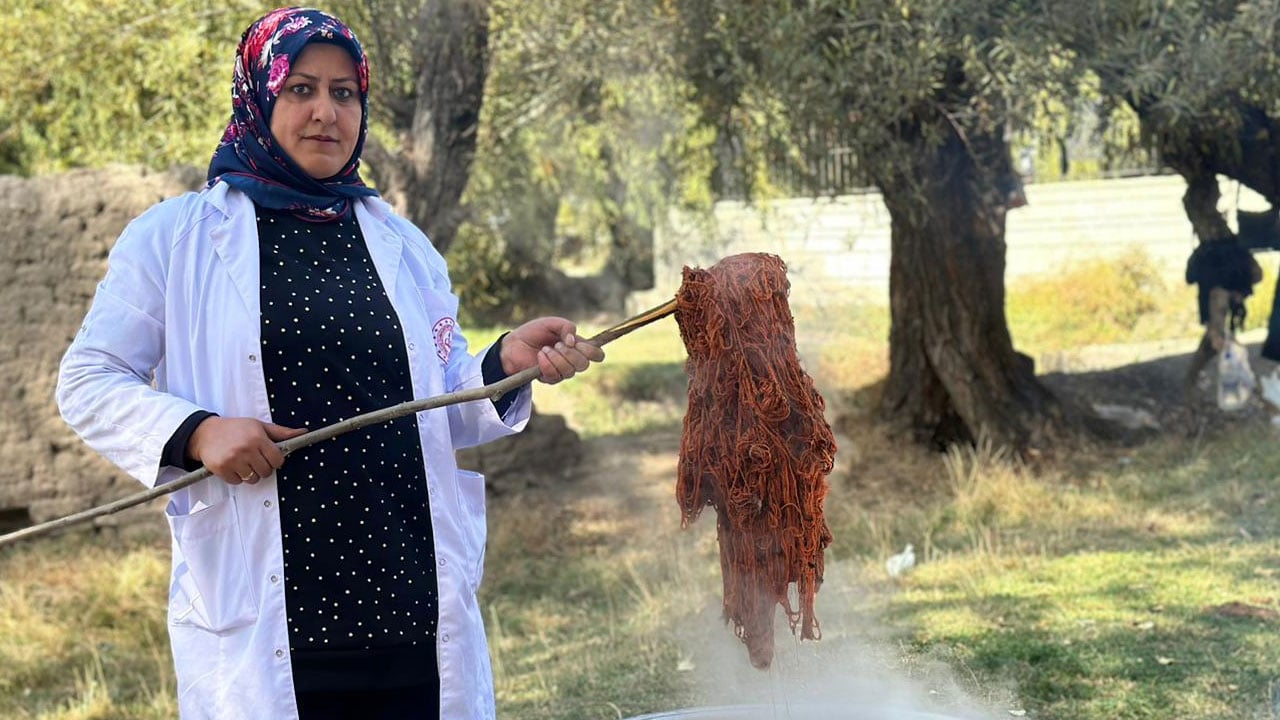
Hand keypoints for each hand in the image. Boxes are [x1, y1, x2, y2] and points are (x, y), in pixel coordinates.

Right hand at [188, 417, 306, 483]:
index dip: (276, 461)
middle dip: (263, 468)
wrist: (205, 432)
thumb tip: (303, 432)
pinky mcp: (222, 469)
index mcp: (258, 438)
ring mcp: (233, 460)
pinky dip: (237, 477)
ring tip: (244, 462)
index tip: (269, 457)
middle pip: (266, 472)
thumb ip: (281, 432)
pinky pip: (238, 482)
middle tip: (255, 459)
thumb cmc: (235, 428)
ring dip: (250, 474)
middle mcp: (246, 449)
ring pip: (253, 479)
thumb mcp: (259, 426)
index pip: (278, 460)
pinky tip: (233, 466)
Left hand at [500, 316, 604, 384]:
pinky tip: (540, 355)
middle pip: (584, 365)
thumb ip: (566, 326)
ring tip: (545, 349)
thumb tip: (573, 341)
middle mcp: (572, 361)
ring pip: (570, 371)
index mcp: (577, 346)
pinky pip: (554, 375)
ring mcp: (562, 371)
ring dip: (557, 358)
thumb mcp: (551, 323)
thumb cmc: (534, 332)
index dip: (593, 351)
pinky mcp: (549, 378)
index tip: (578, 344)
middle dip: (571, 353)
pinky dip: (546, 363)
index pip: (597, 355)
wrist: (515, 343)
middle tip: (557, 344)